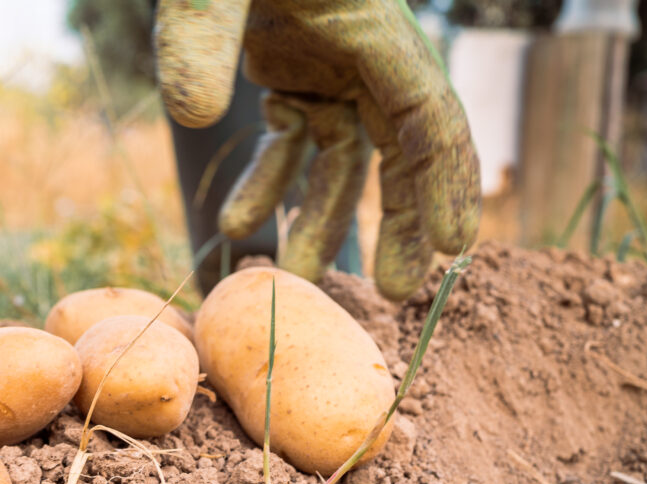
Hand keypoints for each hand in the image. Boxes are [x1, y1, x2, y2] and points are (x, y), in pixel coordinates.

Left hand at [155, 0, 479, 299]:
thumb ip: (198, 36)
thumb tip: (191, 118)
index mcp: (373, 29)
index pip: (427, 115)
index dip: (445, 182)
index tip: (455, 248)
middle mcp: (363, 54)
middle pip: (402, 148)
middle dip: (402, 220)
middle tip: (396, 291)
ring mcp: (327, 66)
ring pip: (343, 158)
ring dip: (319, 217)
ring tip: (290, 278)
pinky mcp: (288, 74)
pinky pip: (291, 144)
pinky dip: (267, 185)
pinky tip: (234, 227)